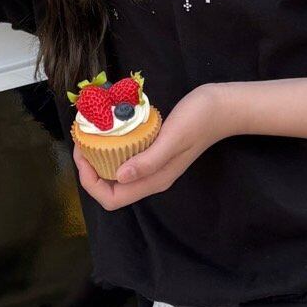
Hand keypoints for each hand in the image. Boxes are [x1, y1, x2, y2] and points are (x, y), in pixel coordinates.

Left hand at [72, 83, 226, 208]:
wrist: (223, 108)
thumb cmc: (199, 120)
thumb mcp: (173, 137)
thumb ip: (148, 160)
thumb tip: (119, 176)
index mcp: (154, 180)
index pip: (112, 198)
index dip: (90, 182)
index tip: (83, 154)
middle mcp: (152, 179)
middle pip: (111, 190)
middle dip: (90, 171)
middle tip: (82, 142)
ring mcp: (154, 167)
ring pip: (117, 175)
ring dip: (99, 160)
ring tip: (90, 137)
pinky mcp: (156, 153)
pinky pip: (126, 160)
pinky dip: (112, 150)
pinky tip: (109, 133)